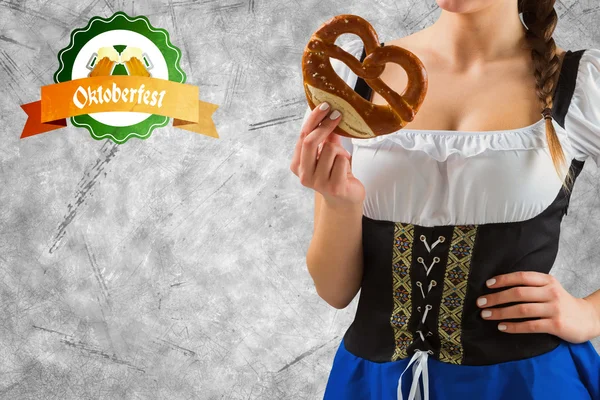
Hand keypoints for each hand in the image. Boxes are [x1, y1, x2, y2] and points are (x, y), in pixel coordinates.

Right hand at [289, 102, 364, 207]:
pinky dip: (346, 161)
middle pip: (310, 141)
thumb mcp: (327, 152)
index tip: (325, 105)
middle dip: (324, 125)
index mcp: (297, 165)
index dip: (314, 119)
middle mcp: (303, 175)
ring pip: (330, 150)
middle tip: (338, 114)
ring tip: (341, 160)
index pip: (302, 136)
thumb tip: (328, 110)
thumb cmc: (334, 172)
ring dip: (340, 151)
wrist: (345, 198)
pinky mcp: (334, 188)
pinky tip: (346, 171)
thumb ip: (325, 135)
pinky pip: (342, 161)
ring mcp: (318, 183)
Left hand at [476, 271, 599, 342]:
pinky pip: (530, 325)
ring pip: (522, 309)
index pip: (522, 277)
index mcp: (547, 280)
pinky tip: (502, 327)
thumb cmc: (560, 303)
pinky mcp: (556, 324)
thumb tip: (499, 287)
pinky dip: (513, 326)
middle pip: (518, 293)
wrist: (587, 318)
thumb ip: (530, 286)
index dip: (503, 279)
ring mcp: (554, 308)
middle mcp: (551, 292)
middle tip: (480, 303)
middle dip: (496, 298)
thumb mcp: (549, 288)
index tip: (487, 284)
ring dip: (501, 312)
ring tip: (486, 315)